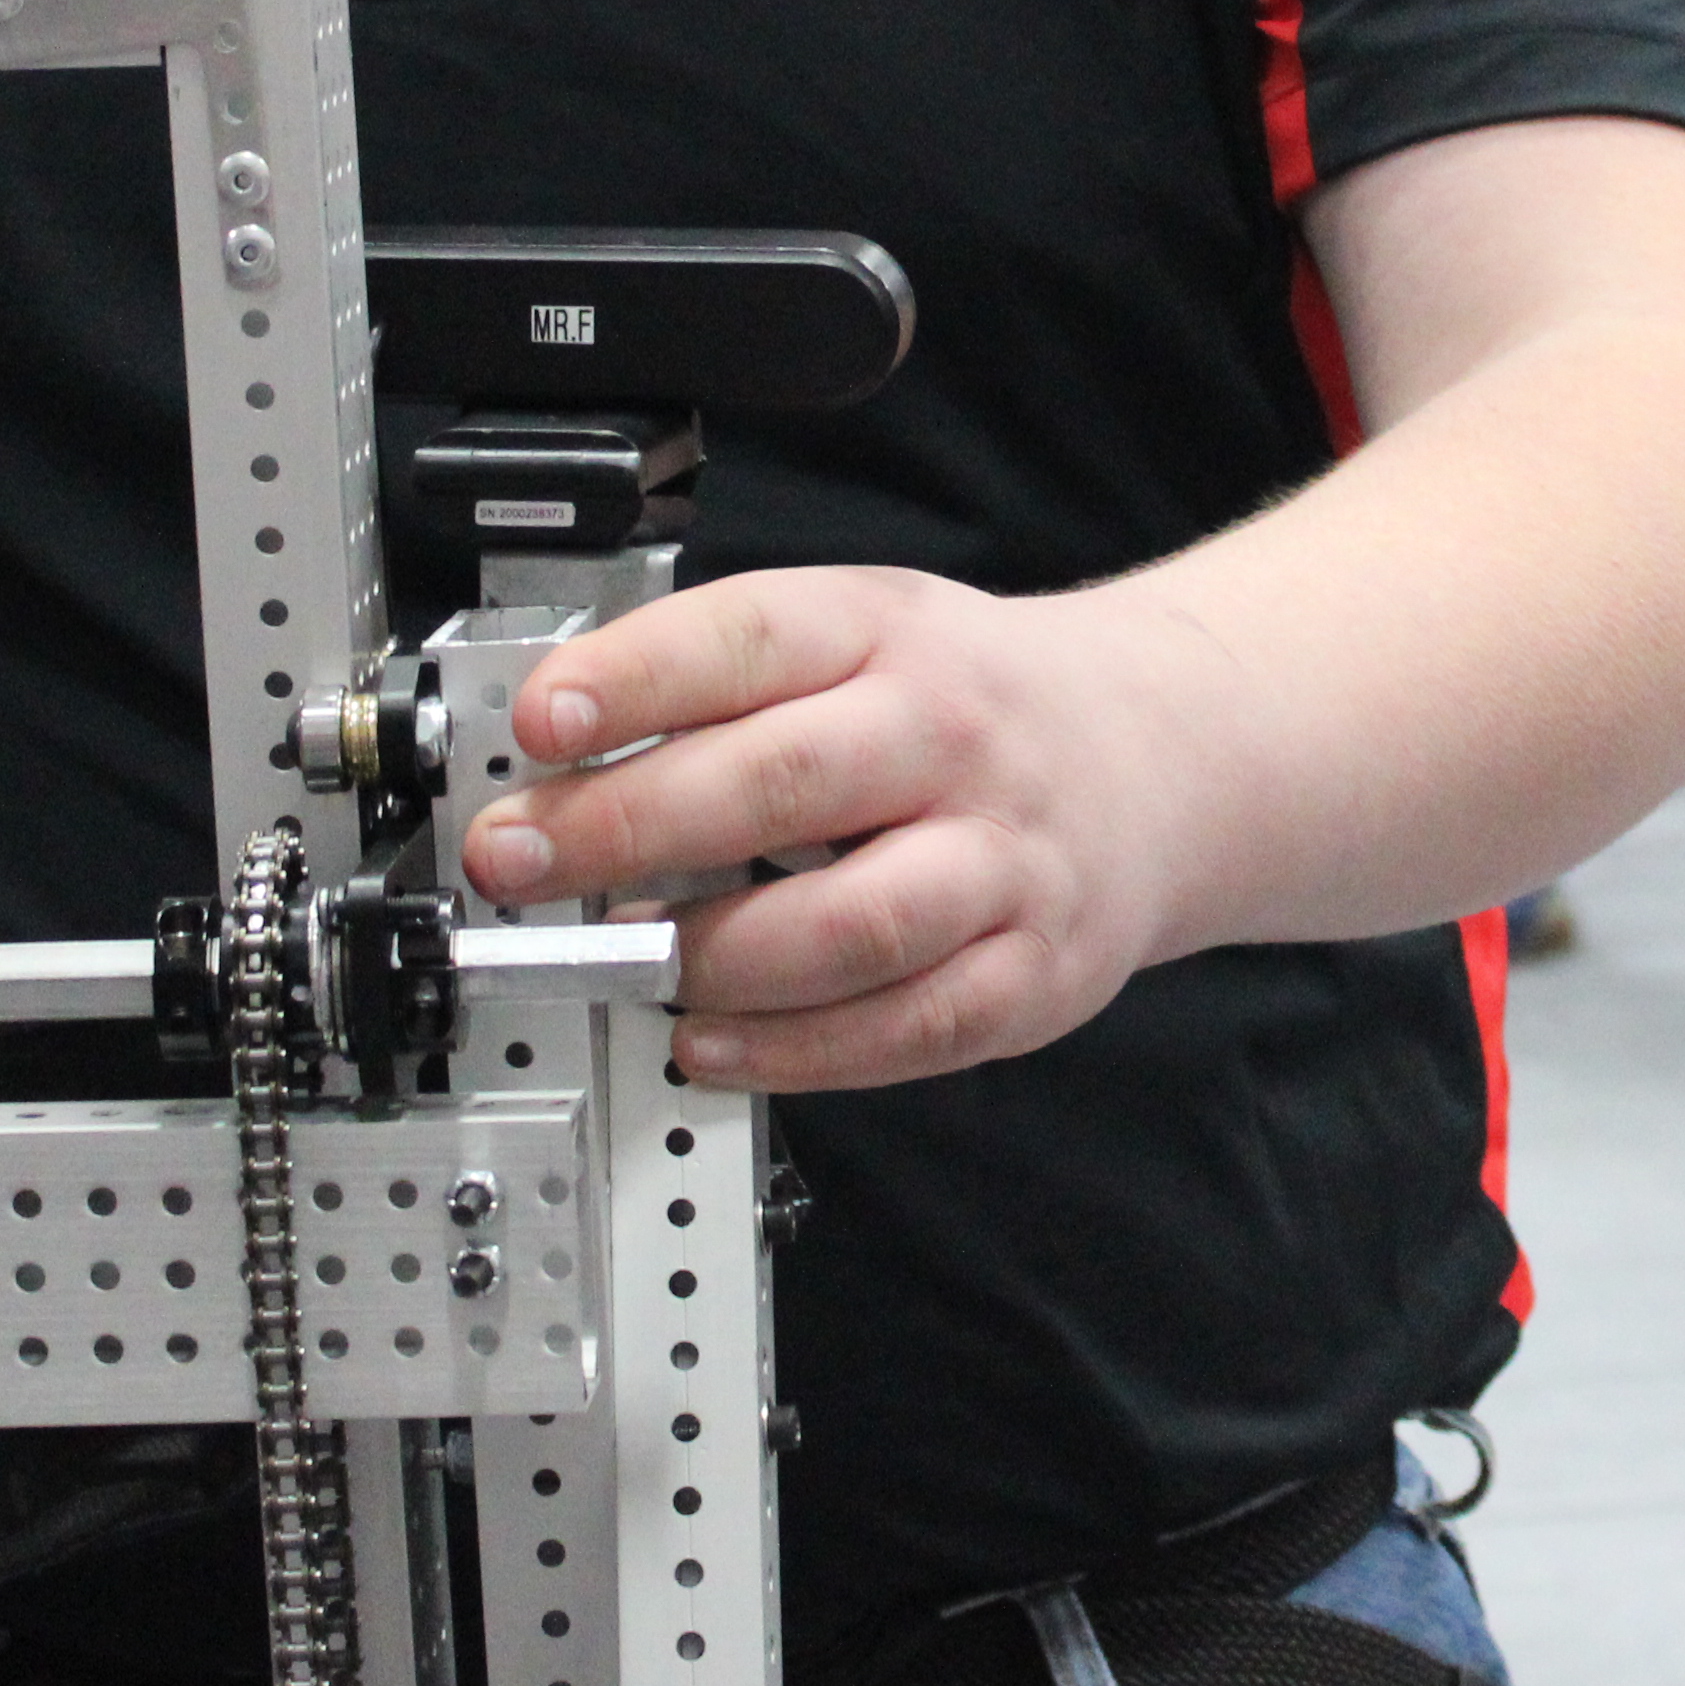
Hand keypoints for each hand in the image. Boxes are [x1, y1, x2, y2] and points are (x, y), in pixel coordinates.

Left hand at [455, 569, 1208, 1090]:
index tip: (539, 722)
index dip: (635, 680)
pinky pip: (904, 1029)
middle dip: (628, 827)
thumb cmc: (972, 703)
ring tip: (626, 961)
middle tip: (519, 859)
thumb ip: (724, 688)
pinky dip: (792, 1051)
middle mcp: (955, 740)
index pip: (752, 639)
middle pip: (785, 782)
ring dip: (712, 953)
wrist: (1165, 754)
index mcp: (893, 634)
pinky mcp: (1031, 974)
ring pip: (852, 924)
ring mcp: (1003, 862)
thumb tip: (554, 761)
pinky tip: (708, 1041)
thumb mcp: (863, 637)